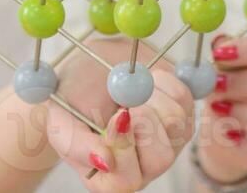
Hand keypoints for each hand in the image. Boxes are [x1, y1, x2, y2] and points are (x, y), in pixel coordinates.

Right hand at [46, 39, 194, 190]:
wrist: (94, 66)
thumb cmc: (73, 98)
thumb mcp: (61, 119)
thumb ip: (76, 144)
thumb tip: (104, 162)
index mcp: (108, 178)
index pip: (124, 182)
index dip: (123, 148)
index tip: (119, 114)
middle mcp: (142, 167)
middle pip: (160, 159)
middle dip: (145, 122)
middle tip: (127, 99)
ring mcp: (168, 144)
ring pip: (176, 125)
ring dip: (151, 97)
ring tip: (130, 87)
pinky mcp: (184, 118)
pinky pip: (185, 100)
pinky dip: (164, 82)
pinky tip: (145, 80)